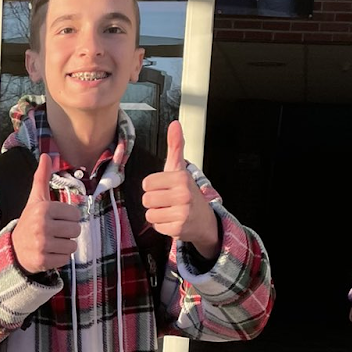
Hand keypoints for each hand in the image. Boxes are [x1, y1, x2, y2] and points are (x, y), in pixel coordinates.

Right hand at [11, 152, 82, 274]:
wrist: (12, 249)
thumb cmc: (29, 221)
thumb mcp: (35, 199)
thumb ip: (42, 178)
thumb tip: (46, 155)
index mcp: (43, 208)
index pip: (75, 214)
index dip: (68, 218)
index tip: (56, 220)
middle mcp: (41, 225)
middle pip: (76, 230)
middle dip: (68, 233)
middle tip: (54, 233)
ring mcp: (41, 244)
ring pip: (72, 246)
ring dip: (65, 246)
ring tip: (51, 243)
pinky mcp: (42, 260)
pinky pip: (65, 259)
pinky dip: (59, 258)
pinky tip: (48, 253)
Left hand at [142, 121, 220, 259]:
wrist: (204, 220)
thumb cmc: (187, 193)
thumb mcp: (180, 169)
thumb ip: (175, 146)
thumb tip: (174, 123)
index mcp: (181, 177)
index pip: (147, 183)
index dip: (153, 187)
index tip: (166, 188)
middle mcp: (183, 194)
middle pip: (146, 199)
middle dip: (154, 202)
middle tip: (168, 202)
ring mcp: (182, 212)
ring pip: (149, 214)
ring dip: (157, 215)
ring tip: (171, 211)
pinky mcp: (179, 228)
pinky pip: (155, 227)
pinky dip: (162, 226)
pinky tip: (173, 221)